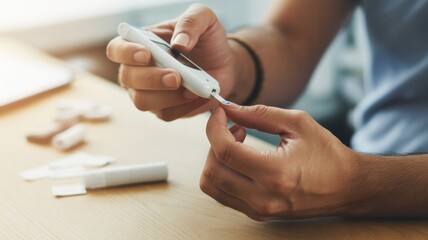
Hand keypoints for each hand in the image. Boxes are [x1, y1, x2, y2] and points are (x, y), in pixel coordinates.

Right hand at [106, 4, 235, 120]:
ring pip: (142, 101)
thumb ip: (191, 23)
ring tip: (190, 88)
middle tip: (176, 76)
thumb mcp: (204, 19)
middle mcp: (136, 69)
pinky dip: (182, 107)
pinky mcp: (163, 109)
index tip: (146, 54)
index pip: (117, 48)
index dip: (126, 53)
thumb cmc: (207, 39)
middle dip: (151, 79)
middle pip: (127, 78)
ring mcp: (147, 92)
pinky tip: (195, 95)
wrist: (225, 64)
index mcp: (139, 43)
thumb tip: (179, 44)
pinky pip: (165, 114)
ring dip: (167, 97)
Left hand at [201, 104, 358, 220]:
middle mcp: (263, 197)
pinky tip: (241, 159)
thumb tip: (229, 109)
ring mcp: (259, 210)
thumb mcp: (298, 123)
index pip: (225, 151)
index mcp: (276, 173)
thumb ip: (259, 114)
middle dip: (214, 141)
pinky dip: (223, 173)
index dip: (214, 126)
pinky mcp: (258, 214)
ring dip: (215, 159)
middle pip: (212, 169)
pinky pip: (223, 194)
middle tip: (234, 127)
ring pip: (211, 185)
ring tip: (237, 143)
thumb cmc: (327, 153)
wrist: (347, 187)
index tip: (220, 112)